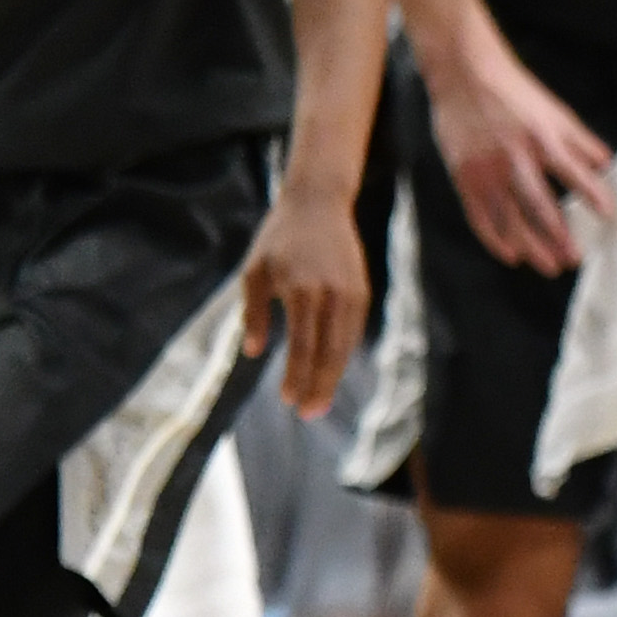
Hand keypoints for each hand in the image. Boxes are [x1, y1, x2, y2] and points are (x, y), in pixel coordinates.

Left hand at [242, 170, 374, 412]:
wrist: (318, 203)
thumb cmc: (278, 239)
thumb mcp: (254, 271)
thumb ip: (254, 313)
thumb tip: (255, 353)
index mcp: (301, 288)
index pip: (302, 344)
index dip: (297, 375)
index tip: (289, 401)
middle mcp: (331, 292)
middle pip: (329, 351)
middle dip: (320, 385)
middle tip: (309, 413)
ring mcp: (351, 291)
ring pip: (346, 344)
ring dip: (334, 375)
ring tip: (321, 401)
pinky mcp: (362, 290)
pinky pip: (353, 330)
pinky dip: (344, 354)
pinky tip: (331, 370)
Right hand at [426, 34, 612, 275]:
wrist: (465, 74)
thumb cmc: (516, 94)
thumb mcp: (554, 111)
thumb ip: (581, 141)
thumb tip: (609, 165)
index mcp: (541, 137)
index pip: (572, 172)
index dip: (591, 194)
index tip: (608, 216)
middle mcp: (514, 157)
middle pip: (538, 205)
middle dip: (558, 235)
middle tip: (574, 259)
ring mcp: (486, 169)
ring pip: (509, 217)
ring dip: (530, 245)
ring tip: (549, 266)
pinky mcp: (464, 176)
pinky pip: (479, 215)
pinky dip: (494, 238)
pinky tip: (511, 256)